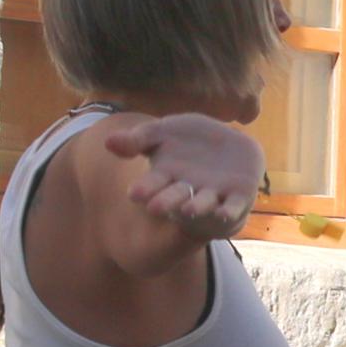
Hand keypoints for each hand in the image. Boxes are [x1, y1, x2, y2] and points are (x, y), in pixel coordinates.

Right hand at [101, 113, 262, 232]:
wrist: (227, 144)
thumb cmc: (187, 140)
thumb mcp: (162, 132)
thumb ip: (138, 139)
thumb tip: (108, 142)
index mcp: (166, 176)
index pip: (152, 185)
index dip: (145, 189)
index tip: (135, 193)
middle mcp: (187, 190)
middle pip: (174, 197)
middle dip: (166, 202)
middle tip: (155, 207)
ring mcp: (212, 194)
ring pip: (203, 204)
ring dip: (196, 207)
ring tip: (189, 209)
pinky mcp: (238, 196)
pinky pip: (233, 206)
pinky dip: (228, 211)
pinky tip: (225, 214)